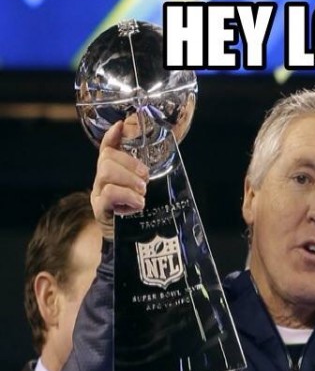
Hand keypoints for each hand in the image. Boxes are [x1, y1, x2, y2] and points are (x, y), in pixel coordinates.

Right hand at [91, 121, 149, 239]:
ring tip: (142, 193)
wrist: (129, 244)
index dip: (112, 136)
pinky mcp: (100, 210)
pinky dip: (127, 196)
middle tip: (145, 179)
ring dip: (129, 180)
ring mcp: (98, 195)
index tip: (122, 125)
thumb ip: (145, 176)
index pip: (107, 149)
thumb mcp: (143, 192)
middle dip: (129, 164)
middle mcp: (101, 181)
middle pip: (106, 159)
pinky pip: (108, 194)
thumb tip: (159, 159)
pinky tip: (138, 204)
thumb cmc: (139, 215)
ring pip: (106, 173)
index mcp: (112, 174)